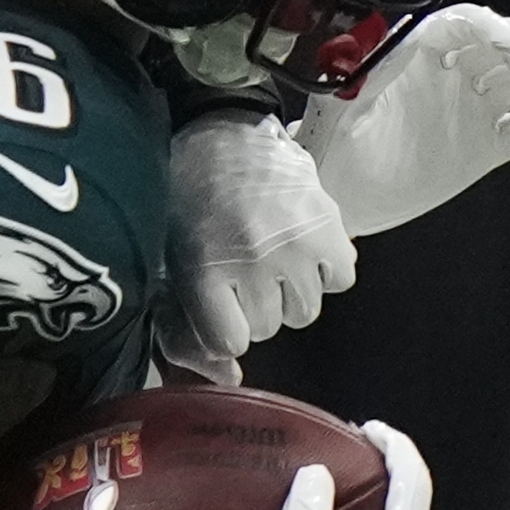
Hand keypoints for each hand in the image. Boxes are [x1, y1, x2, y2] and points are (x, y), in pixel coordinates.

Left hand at [161, 109, 356, 376]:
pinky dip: (327, 270)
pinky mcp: (328, 226)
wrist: (221, 132)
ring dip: (291, 293)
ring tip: (275, 260)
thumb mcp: (168, 259)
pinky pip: (341, 278)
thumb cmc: (186, 200)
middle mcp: (253, 263)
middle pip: (270, 328)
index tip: (223, 310)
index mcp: (204, 271)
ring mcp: (295, 246)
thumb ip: (186, 321)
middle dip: (258, 308)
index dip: (229, 330)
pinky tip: (305, 250)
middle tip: (245, 273)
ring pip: (306, 311)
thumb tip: (230, 376)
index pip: (232, 342)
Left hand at [289, 3, 509, 236]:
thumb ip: (357, 78)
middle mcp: (454, 68)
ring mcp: (476, 104)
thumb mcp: (339, 108)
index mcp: (420, 48)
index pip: (466, 24)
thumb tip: (363, 52)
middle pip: (507, 47)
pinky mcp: (489, 141)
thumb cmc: (331, 145)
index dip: (491, 27)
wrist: (342, 194)